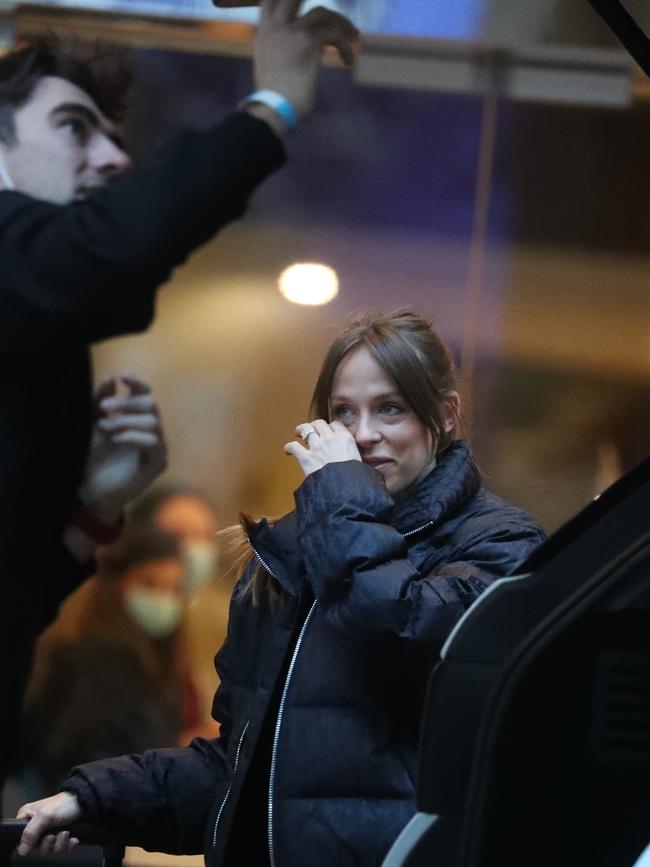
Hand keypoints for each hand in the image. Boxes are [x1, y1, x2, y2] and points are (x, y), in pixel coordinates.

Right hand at [16, 792, 82, 855]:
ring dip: (59, 844)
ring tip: (65, 834)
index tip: (38, 839)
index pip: (20, 838)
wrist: (86, 802)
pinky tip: (72, 839)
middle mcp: (38, 825)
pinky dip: (68, 845)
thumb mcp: (44, 816)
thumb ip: (30, 833)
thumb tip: (22, 850)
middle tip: (53, 836)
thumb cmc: (64, 804)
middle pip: (36, 847)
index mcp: (28, 817)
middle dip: (48, 844)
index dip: (29, 843)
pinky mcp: (62, 836)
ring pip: (50, 849)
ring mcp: (50, 831)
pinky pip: (62, 849)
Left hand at [77, 373, 166, 522]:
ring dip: (126, 422)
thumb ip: (101, 402)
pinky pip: (153, 442)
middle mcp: (152, 431)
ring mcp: (157, 448)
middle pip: (151, 404)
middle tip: (103, 409)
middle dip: (127, 403)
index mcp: (138, 419)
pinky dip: (133, 437)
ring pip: (153, 422)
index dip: (137, 384)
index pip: (146, 395)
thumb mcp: (93, 424)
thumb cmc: (93, 457)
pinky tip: (116, 440)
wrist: (91, 490)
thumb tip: (111, 378)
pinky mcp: (157, 464)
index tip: (122, 376)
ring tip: (105, 428)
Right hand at [253, 0, 358, 121]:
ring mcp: (292, 31)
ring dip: (342, 25)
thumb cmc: (274, 102)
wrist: (274, 111)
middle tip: (335, 21)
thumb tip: (293, 57)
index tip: (307, 7)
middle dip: (322, 9)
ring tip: (353, 38)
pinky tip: (348, 61)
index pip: (272, 0)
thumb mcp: (270, 70)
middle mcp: (275, 26)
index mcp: (264, 33)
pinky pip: (334, 34)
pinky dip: (345, 47)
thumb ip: (279, 53)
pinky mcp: (308, 42)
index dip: (290, 1)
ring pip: (323, 13)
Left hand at [284, 418, 360, 476]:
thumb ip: (354, 455)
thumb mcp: (360, 462)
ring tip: (298, 432)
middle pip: (319, 423)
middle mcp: (330, 439)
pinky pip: (293, 446)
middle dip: (315, 425)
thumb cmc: (355, 479)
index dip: (331, 427)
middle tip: (312, 429)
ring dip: (301, 430)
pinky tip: (287, 450)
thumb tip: (355, 460)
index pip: (336, 424)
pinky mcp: (306, 458)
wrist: (345, 490)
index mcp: (345, 438)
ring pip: (306, 429)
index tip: (329, 431)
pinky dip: (289, 448)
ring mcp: (317, 447)